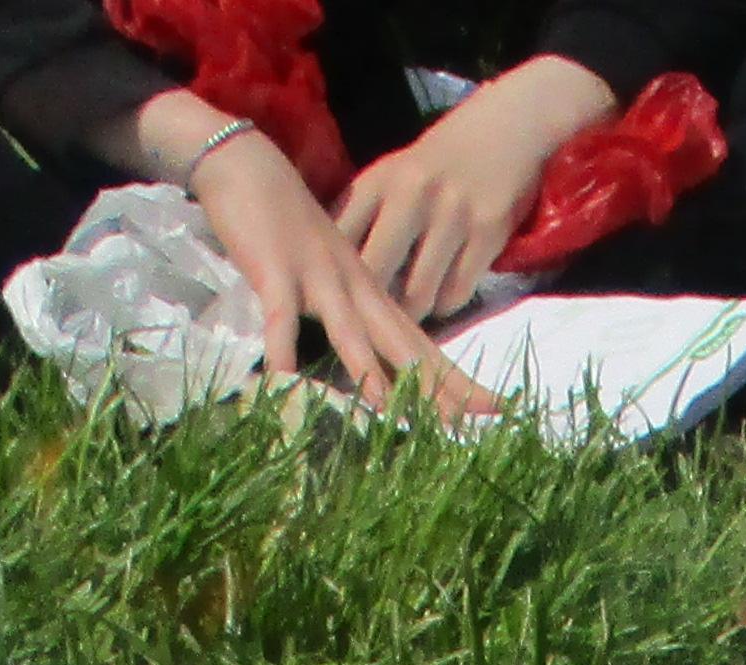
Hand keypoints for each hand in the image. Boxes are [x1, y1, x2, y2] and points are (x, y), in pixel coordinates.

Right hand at [173, 123, 505, 415]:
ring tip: (391, 413)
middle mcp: (357, 288)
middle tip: (480, 418)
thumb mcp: (335, 277)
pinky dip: (282, 347)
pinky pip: (281, 317)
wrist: (250, 166)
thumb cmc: (291, 227)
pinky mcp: (276, 271)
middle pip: (404, 345)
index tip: (495, 410)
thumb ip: (356, 320)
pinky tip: (284, 379)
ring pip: (350, 332)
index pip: (423, 345)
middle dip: (440, 385)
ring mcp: (318, 278)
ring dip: (368, 372)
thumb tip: (375, 375)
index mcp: (373, 294)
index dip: (458, 379)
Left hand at [338, 56, 614, 317]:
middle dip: (371, 306)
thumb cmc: (439, 161)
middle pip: (375, 274)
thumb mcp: (391, 175)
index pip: (340, 240)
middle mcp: (411, 195)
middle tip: (373, 320)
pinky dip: (445, 303)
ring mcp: (452, 215)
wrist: (507, 128)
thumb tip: (333, 271)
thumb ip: (360, 216)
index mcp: (378, 181)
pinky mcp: (488, 233)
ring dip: (412, 311)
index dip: (332, 275)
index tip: (337, 296)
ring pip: (418, 294)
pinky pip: (456, 293)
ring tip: (410, 308)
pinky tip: (442, 293)